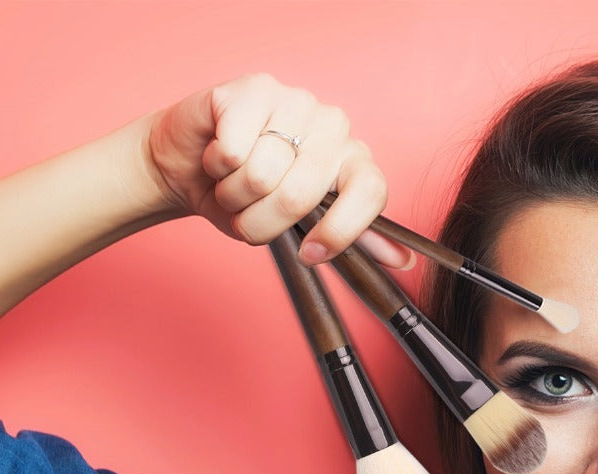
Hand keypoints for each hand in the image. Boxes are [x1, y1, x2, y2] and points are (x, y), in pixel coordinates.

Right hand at [146, 74, 411, 267]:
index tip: (310, 253)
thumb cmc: (250, 202)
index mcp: (354, 161)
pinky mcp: (256, 89)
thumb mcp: (304, 231)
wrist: (192, 170)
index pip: (370, 192)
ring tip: (232, 183)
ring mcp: (297, 100)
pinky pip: (233, 150)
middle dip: (262, 221)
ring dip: (235, 195)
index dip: (338, 231)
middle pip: (301, 195)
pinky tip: (218, 154)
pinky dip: (217, 166)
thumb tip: (405, 261)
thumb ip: (353, 240)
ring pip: (262, 175)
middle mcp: (334, 127)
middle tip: (248, 213)